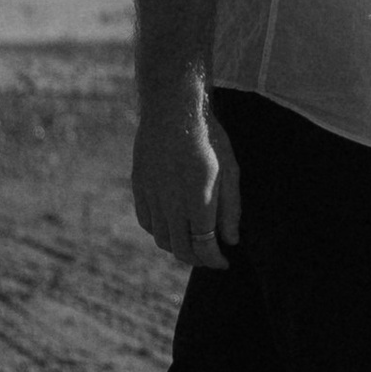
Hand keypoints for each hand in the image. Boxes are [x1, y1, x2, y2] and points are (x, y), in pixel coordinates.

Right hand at [131, 87, 240, 268]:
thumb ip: (230, 208)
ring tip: (193, 244)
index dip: (215, 260)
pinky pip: (147, 221)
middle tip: (211, 258)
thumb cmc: (208, 136)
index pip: (204, 245)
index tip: (224, 262)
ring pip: (162, 238)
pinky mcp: (139, 187)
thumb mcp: (230, 169)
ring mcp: (152, 195)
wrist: (172, 108)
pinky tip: (172, 227)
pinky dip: (159, 232)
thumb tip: (231, 240)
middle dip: (198, 259)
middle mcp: (171, 201)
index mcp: (198, 198)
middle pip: (181, 247)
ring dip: (178, 247)